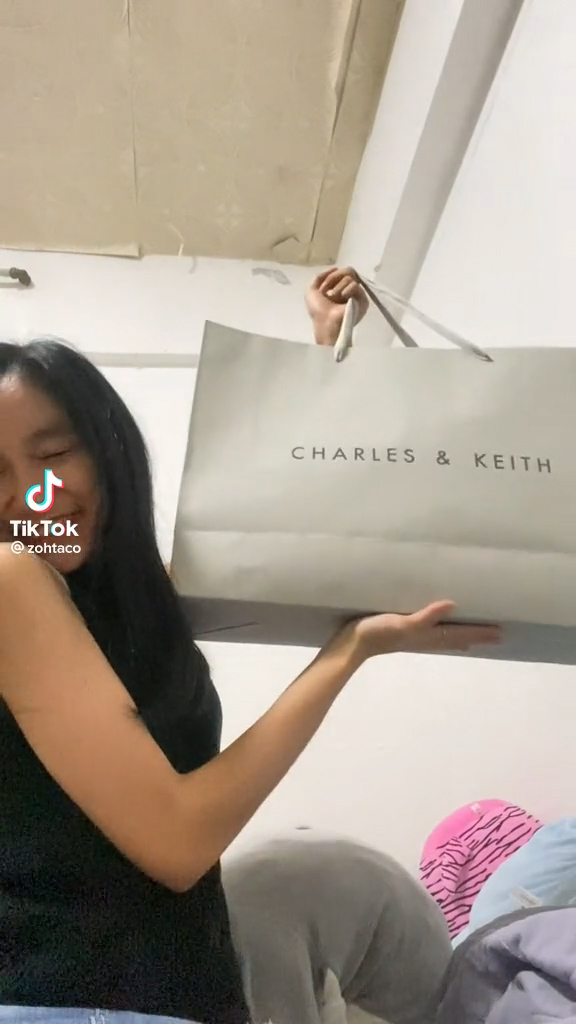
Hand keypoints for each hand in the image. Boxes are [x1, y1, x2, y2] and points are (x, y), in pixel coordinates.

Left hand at [306, 266, 368, 346]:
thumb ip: (320, 277)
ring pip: (350, 278)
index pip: (341, 272)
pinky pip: (356, 285)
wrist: (324, 322)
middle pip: (348, 271)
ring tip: (334, 299)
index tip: (323, 289)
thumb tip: (336, 267)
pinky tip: (343, 298)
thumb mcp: (312, 290)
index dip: (331, 277)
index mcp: (340, 288)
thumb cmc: (318, 310)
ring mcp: (357, 295)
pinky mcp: (363, 300)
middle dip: (334, 279)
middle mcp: (350, 290)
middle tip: (328, 293)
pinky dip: (347, 290)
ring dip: (338, 288)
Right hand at [332, 600, 500, 665]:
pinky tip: (438, 629)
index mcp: (428, 635)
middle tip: (497, 635)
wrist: (352, 645)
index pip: (460, 634)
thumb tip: (452, 605)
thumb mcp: (401, 623)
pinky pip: (432, 633)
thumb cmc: (377, 632)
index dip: (480, 633)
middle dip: (476, 636)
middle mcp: (425, 638)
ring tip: (475, 637)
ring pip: (446, 638)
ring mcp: (415, 636)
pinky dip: (443, 633)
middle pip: (457, 638)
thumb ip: (426, 615)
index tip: (501, 632)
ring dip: (462, 637)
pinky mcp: (403, 631)